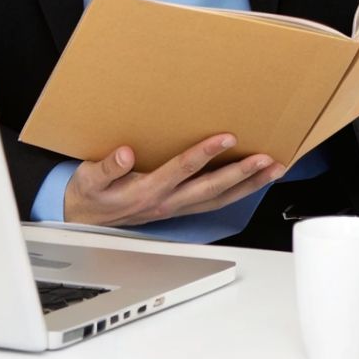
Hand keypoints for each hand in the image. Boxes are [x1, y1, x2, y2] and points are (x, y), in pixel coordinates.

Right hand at [62, 133, 285, 227]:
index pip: (182, 170)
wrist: (85, 220)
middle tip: (266, 159)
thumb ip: (107, 168)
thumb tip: (125, 154)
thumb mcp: (89, 179)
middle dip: (241, 174)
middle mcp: (167, 202)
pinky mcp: (179, 208)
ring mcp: (176, 207)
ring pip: (218, 198)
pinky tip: (252, 180)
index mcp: (147, 191)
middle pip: (211, 188)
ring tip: (273, 169)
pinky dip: (237, 192)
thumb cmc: (90, 196)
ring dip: (248, 185)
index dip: (205, 154)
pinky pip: (214, 202)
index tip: (226, 138)